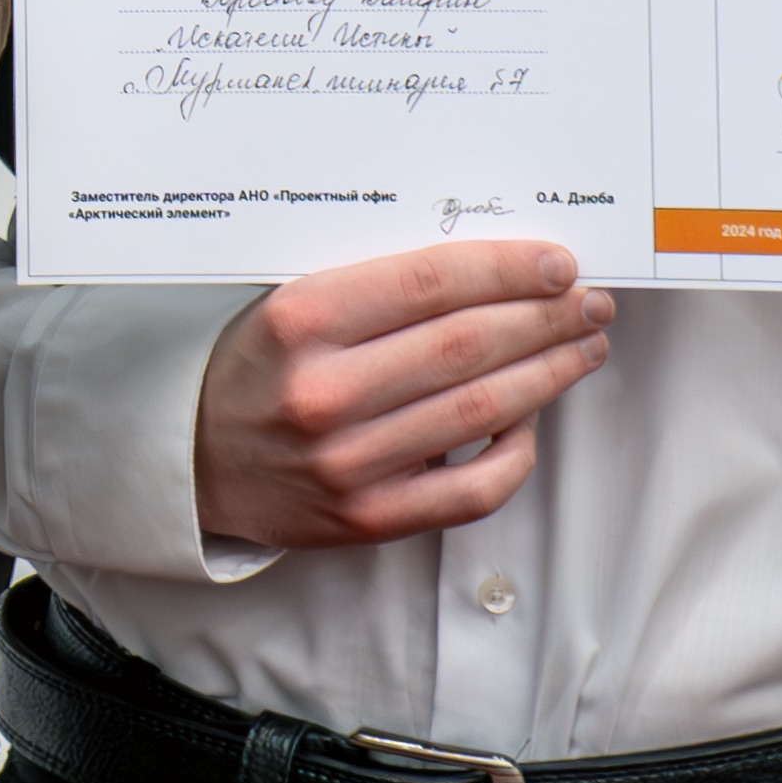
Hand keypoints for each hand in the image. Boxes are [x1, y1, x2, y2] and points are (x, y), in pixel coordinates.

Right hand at [192, 241, 616, 552]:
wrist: (193, 461)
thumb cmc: (253, 370)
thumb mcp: (287, 305)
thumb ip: (373, 289)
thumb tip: (490, 274)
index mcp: (299, 322)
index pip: (428, 284)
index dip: (506, 270)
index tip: (556, 264)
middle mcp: (323, 393)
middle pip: (466, 346)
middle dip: (544, 319)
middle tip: (588, 304)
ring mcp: (348, 463)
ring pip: (481, 412)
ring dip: (547, 375)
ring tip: (582, 348)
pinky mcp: (368, 518)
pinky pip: (472, 487)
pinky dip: (516, 452)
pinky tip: (533, 419)